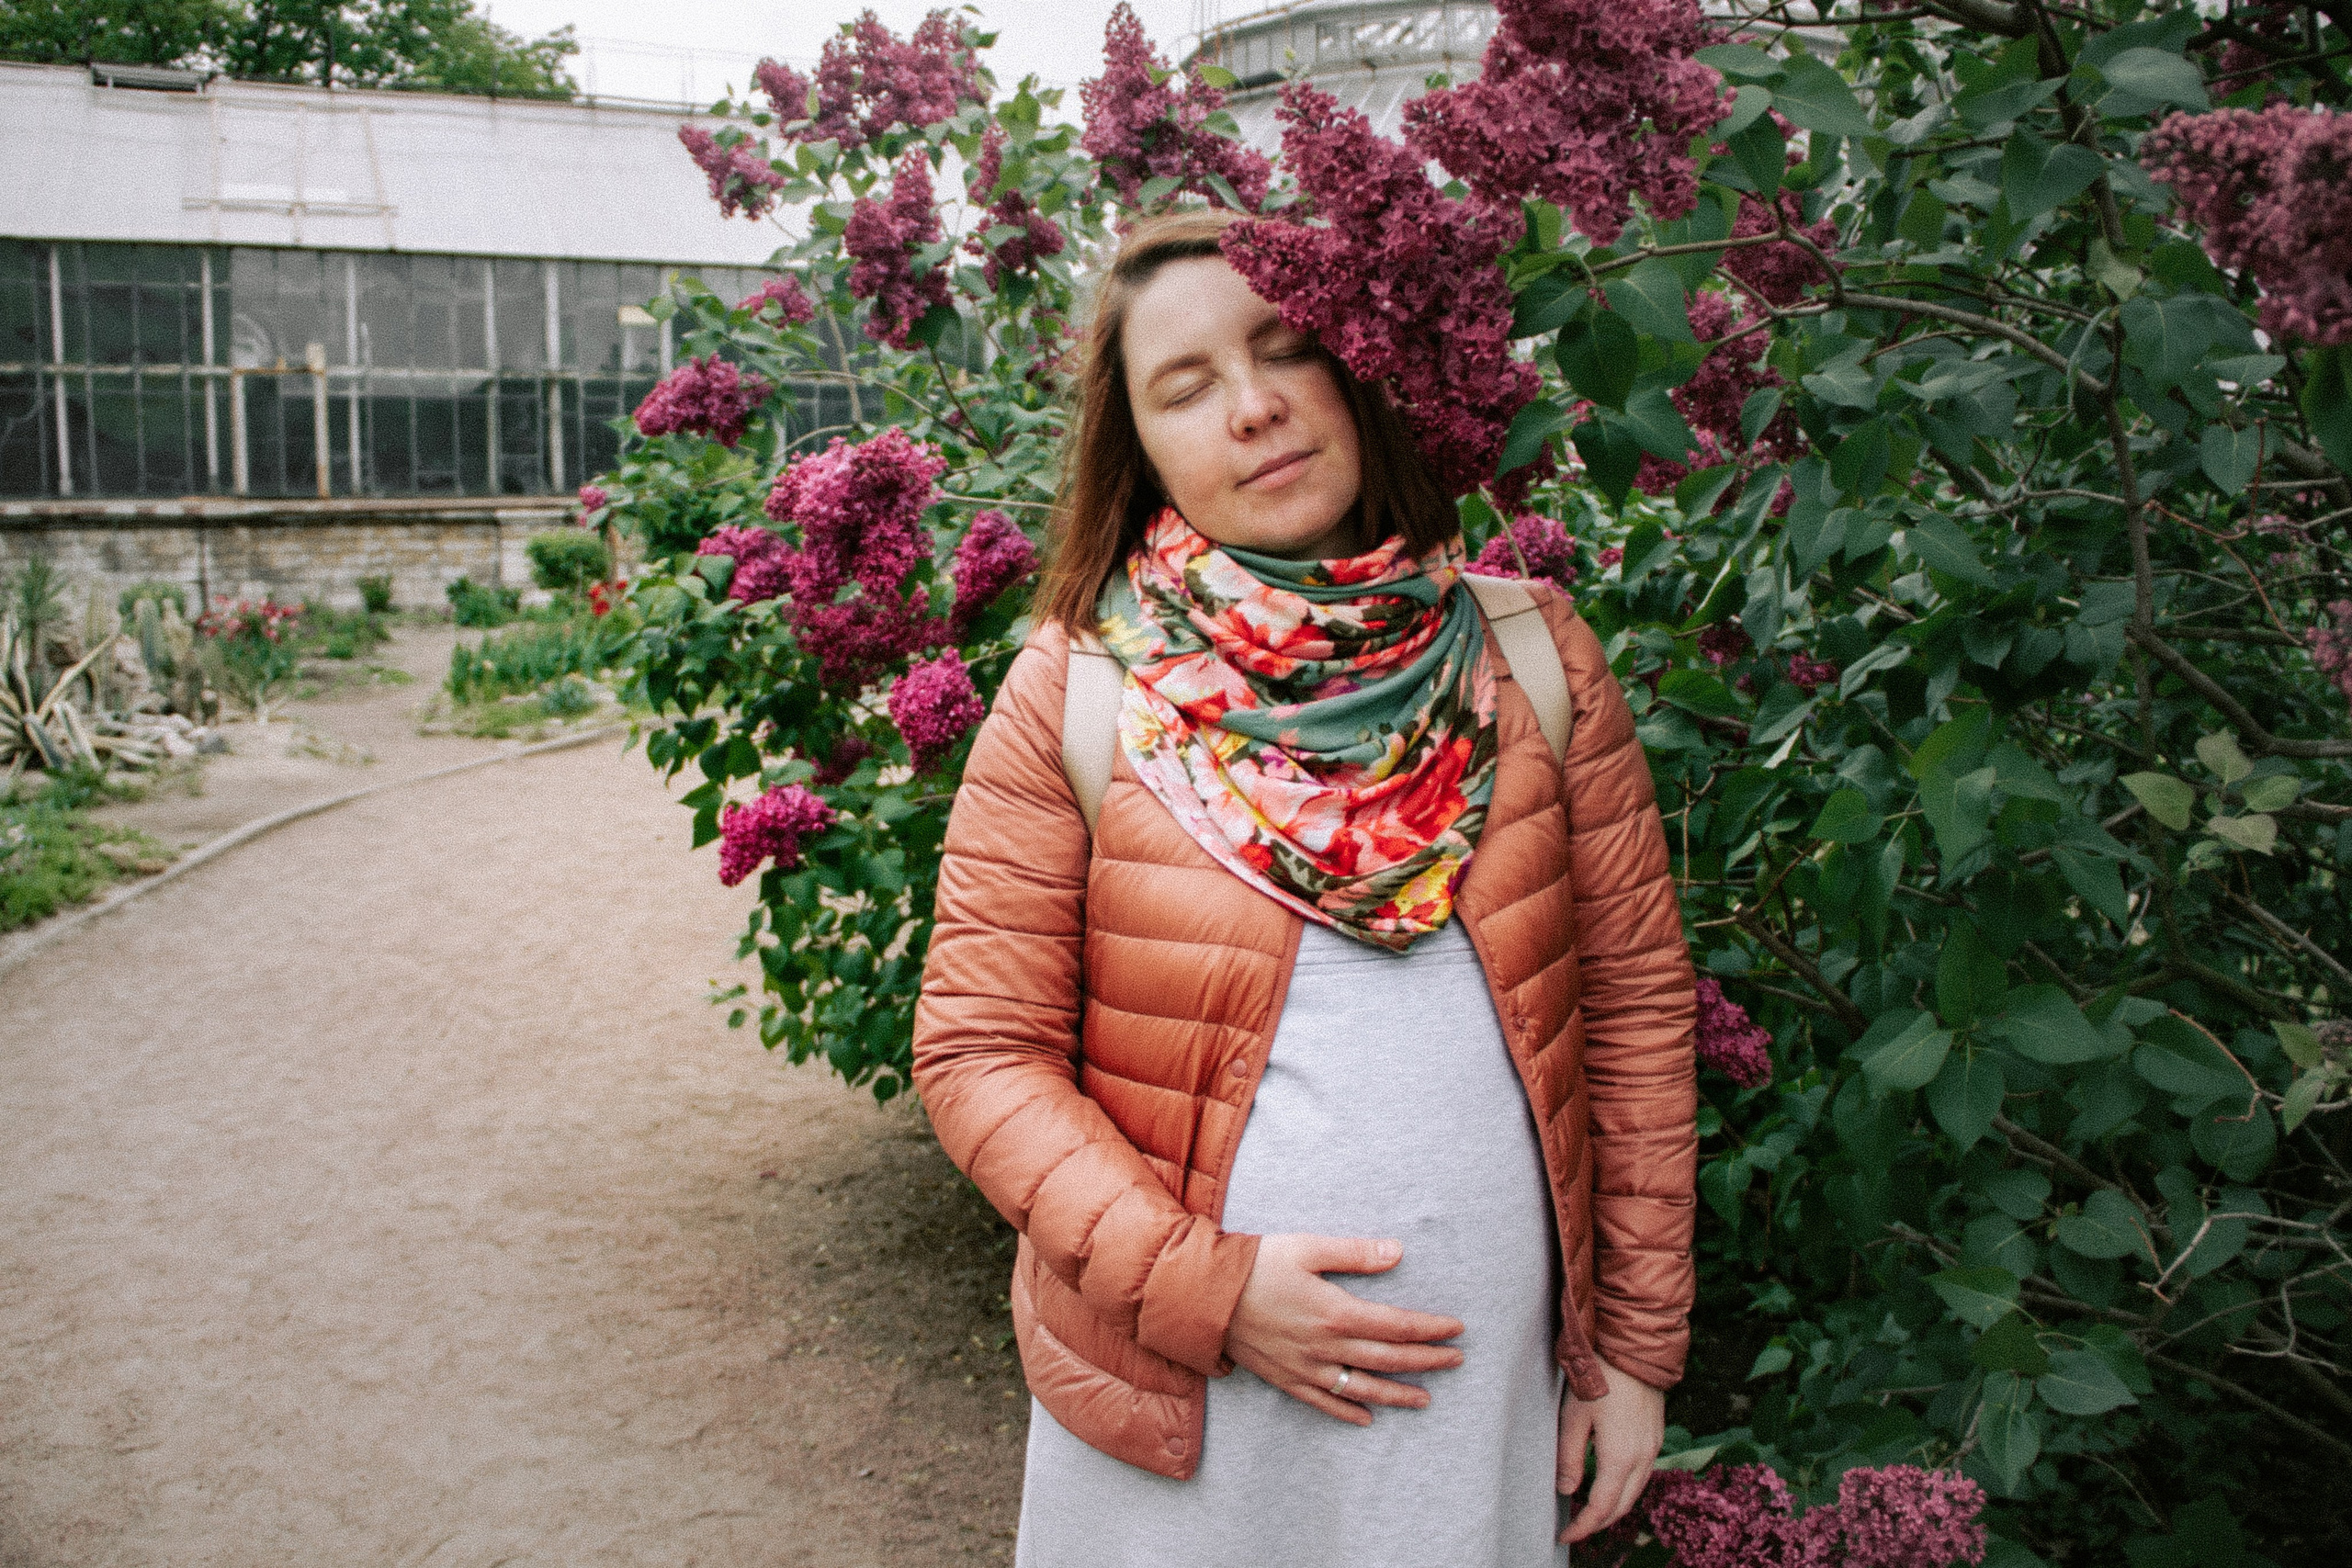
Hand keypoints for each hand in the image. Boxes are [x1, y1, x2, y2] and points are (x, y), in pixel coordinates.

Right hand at [1220, 1233, 1465, 1425]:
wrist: (1203, 1295)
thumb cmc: (1256, 1264)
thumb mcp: (1307, 1248)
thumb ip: (1355, 1253)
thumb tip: (1398, 1252)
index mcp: (1336, 1312)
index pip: (1397, 1326)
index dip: (1430, 1329)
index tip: (1456, 1329)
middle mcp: (1326, 1347)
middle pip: (1389, 1360)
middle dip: (1427, 1361)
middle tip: (1456, 1360)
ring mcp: (1306, 1368)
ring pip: (1363, 1389)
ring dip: (1398, 1395)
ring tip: (1426, 1399)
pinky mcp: (1286, 1379)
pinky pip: (1324, 1403)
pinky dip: (1349, 1413)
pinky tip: (1368, 1418)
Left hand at [1557, 1358, 1665, 1543]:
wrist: (1632, 1346)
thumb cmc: (1598, 1377)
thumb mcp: (1574, 1416)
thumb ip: (1570, 1457)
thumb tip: (1566, 1491)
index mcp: (1621, 1457)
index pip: (1602, 1508)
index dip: (1583, 1527)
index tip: (1564, 1536)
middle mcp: (1643, 1457)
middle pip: (1623, 1506)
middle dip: (1599, 1523)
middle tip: (1574, 1529)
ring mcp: (1653, 1446)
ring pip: (1636, 1491)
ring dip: (1614, 1507)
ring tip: (1589, 1513)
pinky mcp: (1656, 1434)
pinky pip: (1643, 1474)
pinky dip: (1626, 1488)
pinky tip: (1610, 1484)